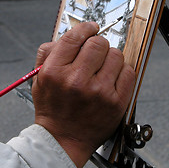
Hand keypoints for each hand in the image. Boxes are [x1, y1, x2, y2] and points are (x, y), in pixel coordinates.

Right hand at [32, 22, 134, 167]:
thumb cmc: (53, 108)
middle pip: (99, 43)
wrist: (63, 139)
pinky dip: (122, 71)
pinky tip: (111, 79)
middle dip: (98, 44)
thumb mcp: (39, 78)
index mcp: (55, 72)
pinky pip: (128, 72)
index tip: (92, 28)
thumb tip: (73, 34)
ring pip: (116, 55)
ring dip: (110, 58)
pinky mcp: (116, 102)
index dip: (86, 28)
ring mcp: (99, 92)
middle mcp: (76, 81)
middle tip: (95, 53)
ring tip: (102, 69)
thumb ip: (48, 52)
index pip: (75, 37)